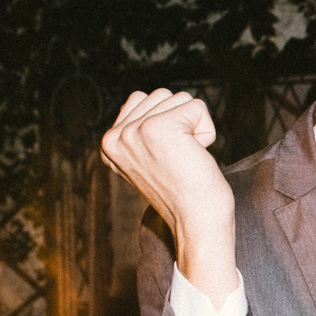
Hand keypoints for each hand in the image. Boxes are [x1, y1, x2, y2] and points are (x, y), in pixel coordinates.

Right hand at [100, 90, 237, 307]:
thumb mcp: (149, 157)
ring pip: (179, 98)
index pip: (142, 99)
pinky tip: (196, 155)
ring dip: (194, 127)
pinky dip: (207, 130)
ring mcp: (134, 131)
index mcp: (109, 143)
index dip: (168, 124)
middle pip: (162, 95)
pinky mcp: (158, 128)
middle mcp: (115, 136)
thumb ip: (138, 129)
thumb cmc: (184, 191)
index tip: (167, 159)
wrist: (197, 221)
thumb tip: (142, 98)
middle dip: (182, 122)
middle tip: (180, 159)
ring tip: (187, 158)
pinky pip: (198, 106)